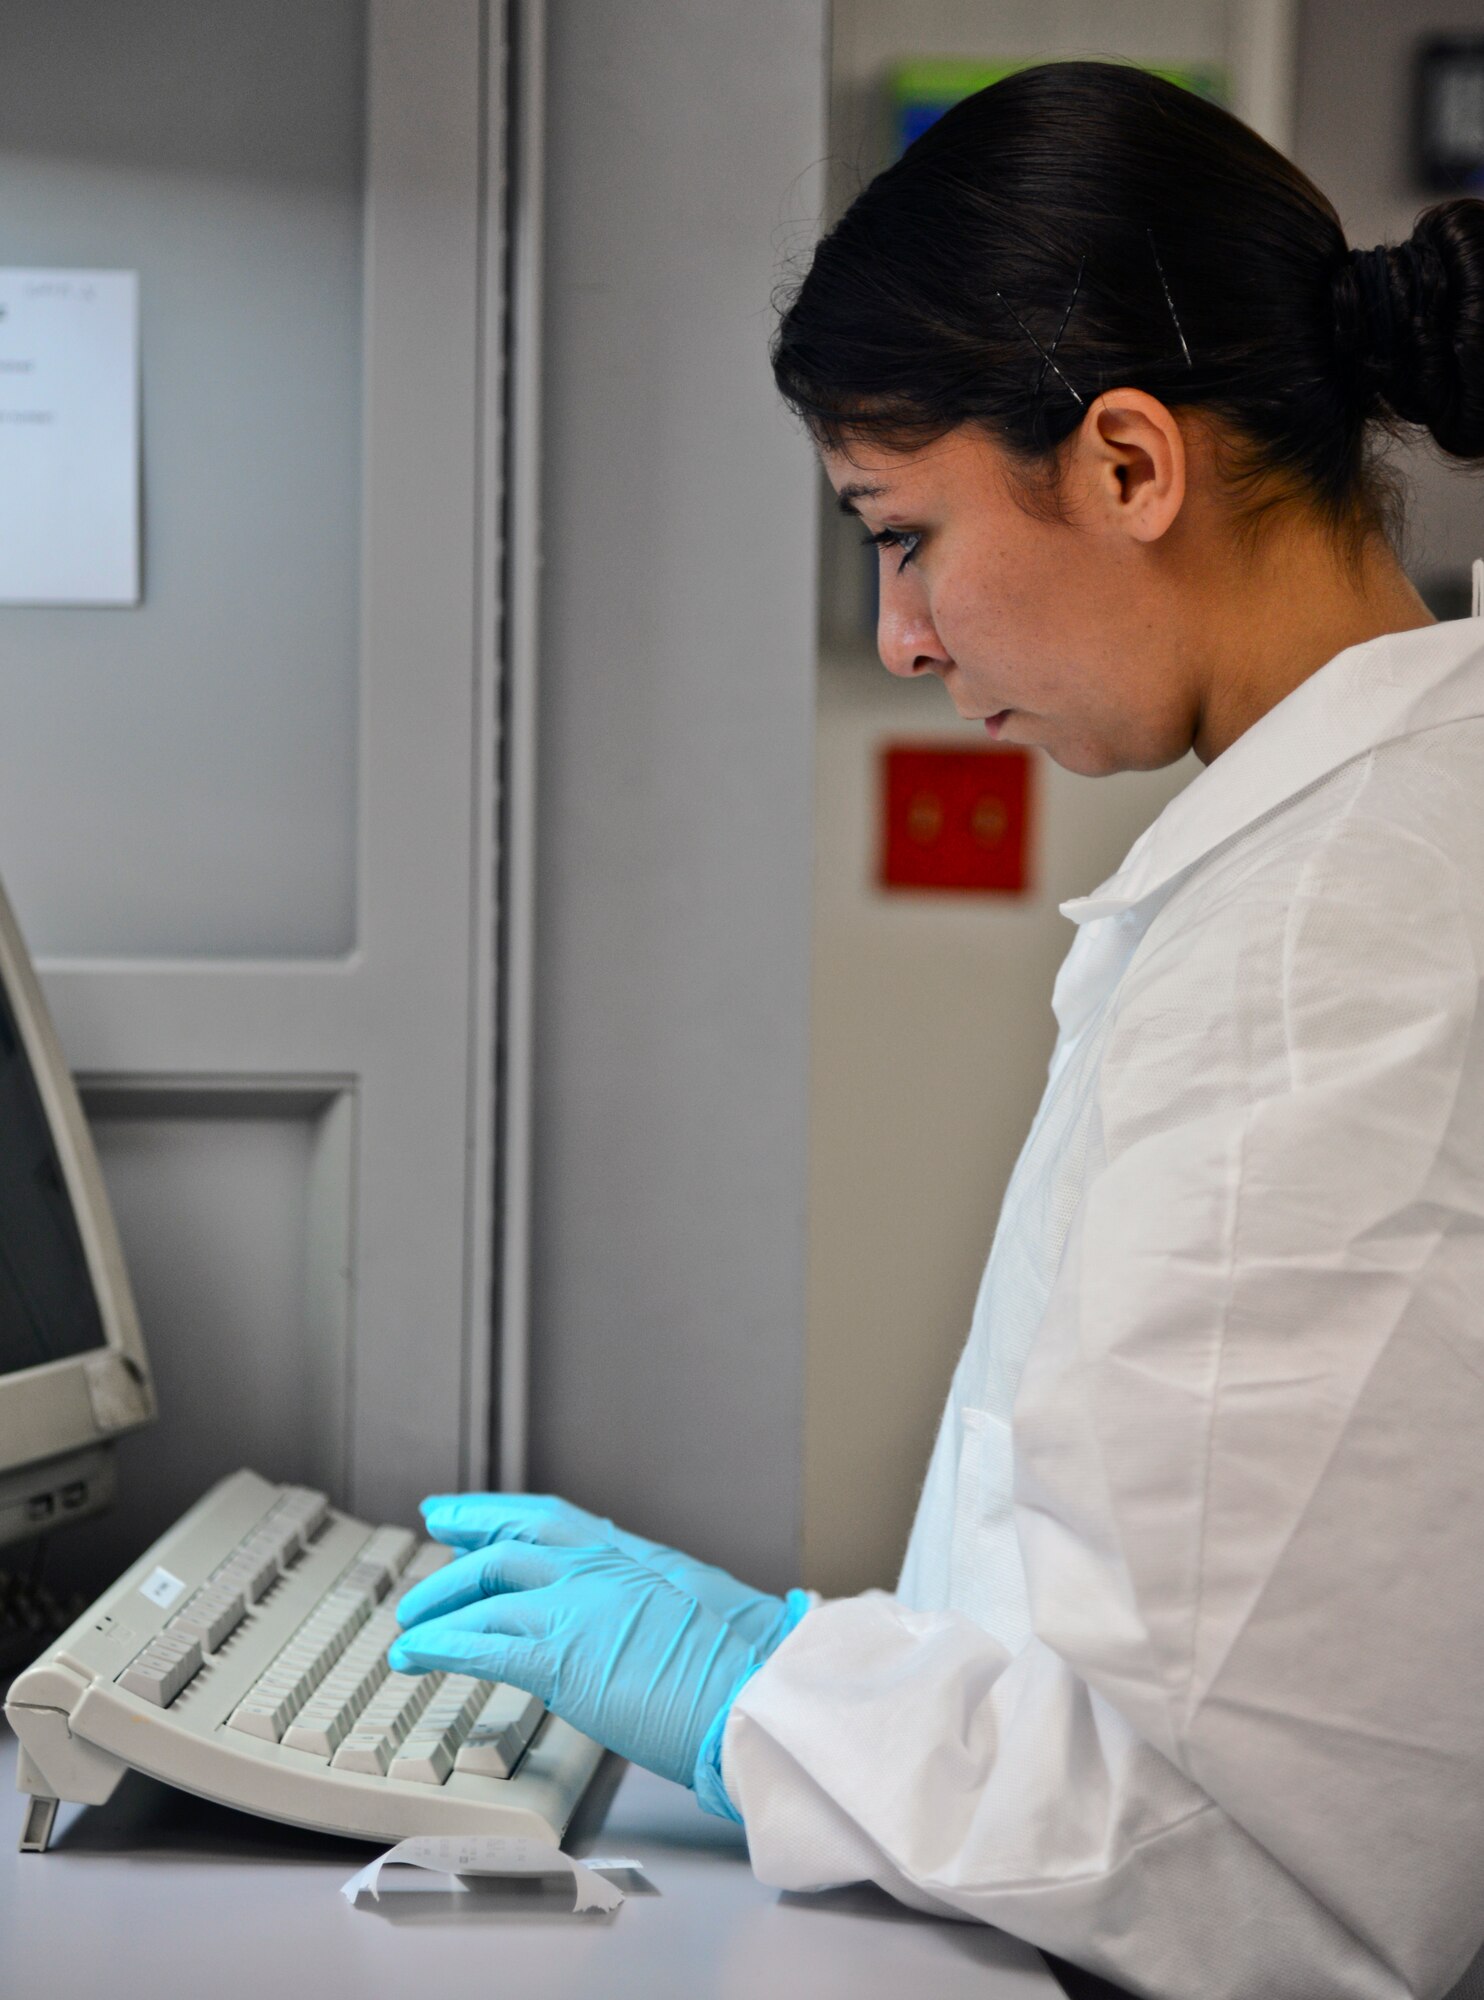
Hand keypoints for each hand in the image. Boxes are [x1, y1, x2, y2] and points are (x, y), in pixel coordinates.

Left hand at [417, 1491, 790, 1649]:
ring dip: (439, 1609)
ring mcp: (578, 1608)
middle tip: (421, 1572)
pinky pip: (482, 1646)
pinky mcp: (562, 1659)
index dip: (495, 1514)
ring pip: (485, 1594)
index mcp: (632, 1556)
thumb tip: (642, 1624)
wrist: (762, 1686)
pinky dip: (441, 1647)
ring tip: (408, 1628)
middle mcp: (599, 1569)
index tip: (458, 1515)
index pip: (548, 1520)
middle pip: (506, 1548)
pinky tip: (413, 1656)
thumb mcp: (701, 1607)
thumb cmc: (746, 1662)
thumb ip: (657, 1603)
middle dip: (456, 1559)